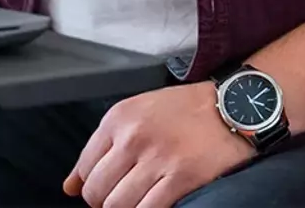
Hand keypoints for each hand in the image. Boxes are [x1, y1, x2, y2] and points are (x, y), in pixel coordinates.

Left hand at [64, 83, 252, 207]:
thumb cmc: (185, 110)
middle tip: (122, 200)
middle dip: (105, 203)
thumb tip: (69, 187)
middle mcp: (132, 138)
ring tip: (140, 202)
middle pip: (97, 191)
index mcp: (117, 119)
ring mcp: (157, 159)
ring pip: (119, 205)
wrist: (234, 106)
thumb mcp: (136, 114)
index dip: (91, 186)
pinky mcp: (182, 177)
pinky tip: (156, 205)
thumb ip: (101, 148)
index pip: (85, 166)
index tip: (104, 190)